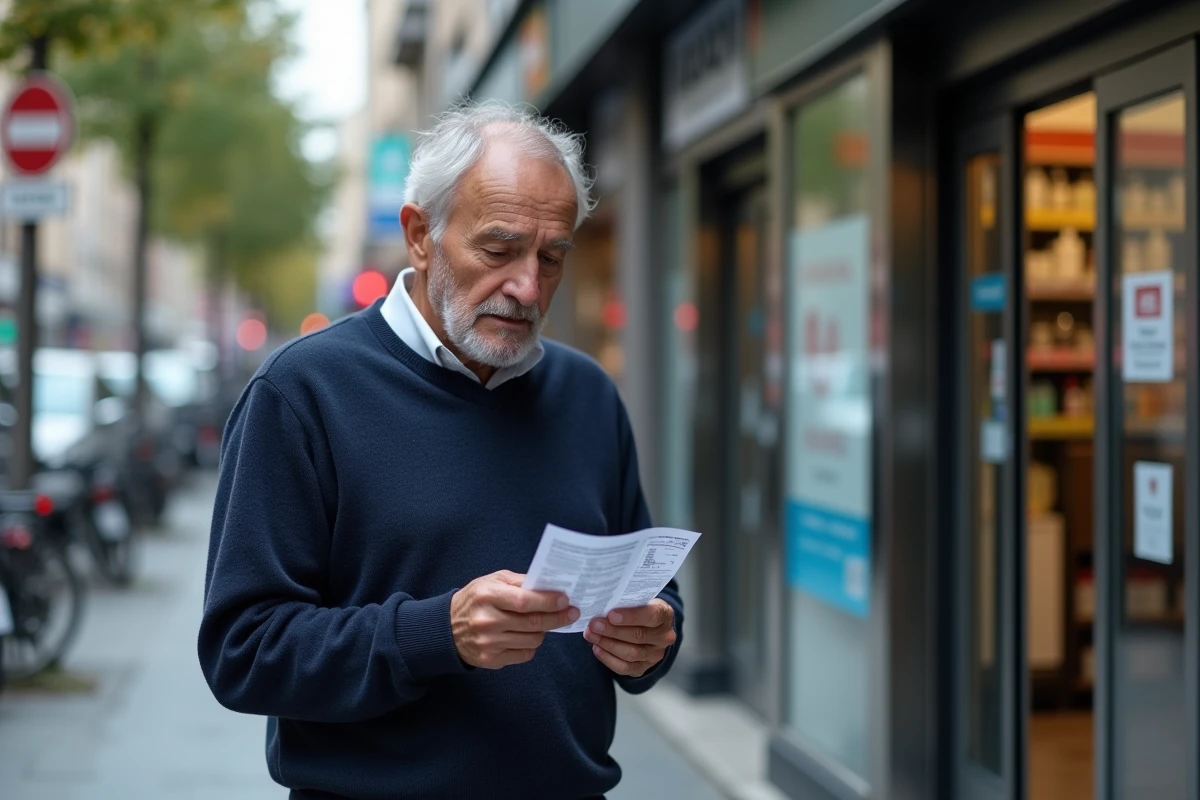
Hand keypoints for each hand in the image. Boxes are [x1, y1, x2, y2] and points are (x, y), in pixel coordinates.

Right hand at [451, 570, 578, 668]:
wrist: (446, 628)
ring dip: (543, 631)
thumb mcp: (492, 581)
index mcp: (487, 596)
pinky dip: (531, 645)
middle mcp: (487, 621)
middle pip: (532, 623)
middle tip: (572, 613)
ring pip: (532, 640)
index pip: (524, 601)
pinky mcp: (490, 660)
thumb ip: (519, 582)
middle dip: (557, 618)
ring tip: (542, 622)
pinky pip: (524, 654)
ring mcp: (488, 643)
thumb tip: (549, 586)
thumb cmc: (475, 599)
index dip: (548, 602)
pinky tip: (525, 636)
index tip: (565, 600)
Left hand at [582, 599, 675, 677]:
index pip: (652, 615)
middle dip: (613, 630)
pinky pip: (625, 667)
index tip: (611, 615)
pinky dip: (608, 658)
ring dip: (608, 644)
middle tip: (594, 624)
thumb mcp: (639, 599)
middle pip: (638, 636)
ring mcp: (655, 655)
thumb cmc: (639, 608)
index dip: (631, 616)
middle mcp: (664, 636)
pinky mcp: (643, 668)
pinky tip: (597, 648)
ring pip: (631, 653)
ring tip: (591, 635)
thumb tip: (602, 604)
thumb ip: (626, 601)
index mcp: (665, 615)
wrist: (648, 628)